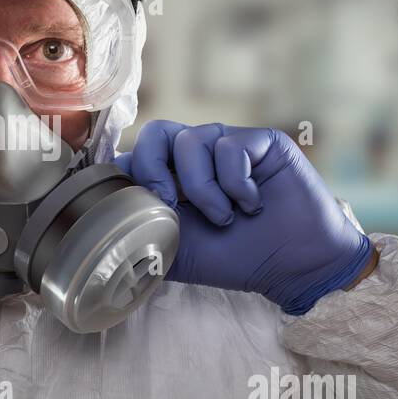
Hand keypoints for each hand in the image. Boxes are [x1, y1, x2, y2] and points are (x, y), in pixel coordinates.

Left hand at [114, 121, 372, 314]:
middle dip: (156, 170)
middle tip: (171, 204)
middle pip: (156, 133)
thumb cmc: (237, 259)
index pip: (136, 155)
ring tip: (226, 218)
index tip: (134, 202)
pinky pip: (231, 147)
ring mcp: (229, 145)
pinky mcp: (261, 141)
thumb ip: (141, 233)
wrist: (294, 265)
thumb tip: (103, 224)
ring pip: (193, 141)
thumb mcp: (177, 253)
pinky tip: (252, 204)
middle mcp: (198, 156)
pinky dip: (237, 183)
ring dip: (204, 188)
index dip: (129, 172)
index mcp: (172, 178)